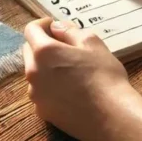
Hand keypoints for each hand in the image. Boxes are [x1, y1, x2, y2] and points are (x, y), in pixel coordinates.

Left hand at [23, 19, 136, 138]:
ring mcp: (36, 94)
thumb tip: (57, 27)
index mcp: (43, 52)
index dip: (42, 24)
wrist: (111, 116)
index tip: (54, 25)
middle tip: (64, 47)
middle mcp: (33, 72)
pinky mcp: (42, 111)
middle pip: (29, 51)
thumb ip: (69, 31)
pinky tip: (69, 89)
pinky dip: (50, 86)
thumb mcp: (92, 43)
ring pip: (34, 73)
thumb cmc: (104, 77)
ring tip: (69, 70)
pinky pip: (41, 92)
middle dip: (42, 45)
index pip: (31, 30)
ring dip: (45, 67)